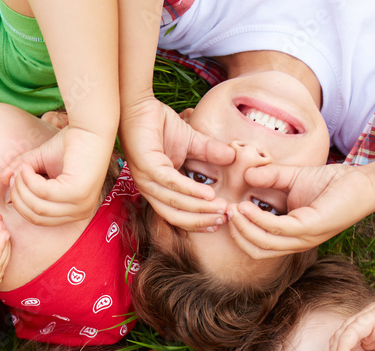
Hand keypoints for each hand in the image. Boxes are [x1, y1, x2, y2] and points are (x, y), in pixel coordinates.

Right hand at [2, 125, 113, 226]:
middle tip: (16, 173)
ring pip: (38, 207)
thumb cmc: (69, 144)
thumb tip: (3, 179)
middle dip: (19, 196)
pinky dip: (30, 179)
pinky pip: (44, 193)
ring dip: (23, 186)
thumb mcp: (39, 162)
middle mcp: (80, 212)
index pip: (39, 219)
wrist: (89, 128)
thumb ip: (22, 172)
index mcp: (73, 211)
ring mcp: (81, 205)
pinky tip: (28, 166)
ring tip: (22, 167)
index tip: (14, 180)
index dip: (21, 202)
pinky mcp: (79, 193)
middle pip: (36, 217)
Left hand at [120, 95, 234, 228]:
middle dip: (202, 220)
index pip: (178, 214)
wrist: (140, 105)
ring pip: (174, 203)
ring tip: (221, 208)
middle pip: (176, 216)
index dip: (199, 221)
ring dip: (200, 209)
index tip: (222, 221)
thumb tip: (233, 157)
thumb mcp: (191, 142)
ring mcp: (146, 179)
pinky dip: (190, 190)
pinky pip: (171, 183)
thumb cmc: (160, 125)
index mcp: (158, 188)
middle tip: (224, 218)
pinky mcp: (146, 166)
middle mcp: (149, 189)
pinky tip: (208, 194)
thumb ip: (210, 152)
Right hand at [230, 163, 374, 255]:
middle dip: (237, 234)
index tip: (227, 212)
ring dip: (244, 228)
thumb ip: (271, 177)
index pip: (258, 246)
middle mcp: (297, 242)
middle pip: (257, 250)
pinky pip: (277, 229)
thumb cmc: (333, 183)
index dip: (239, 233)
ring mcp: (305, 238)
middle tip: (225, 212)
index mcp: (292, 236)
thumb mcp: (293, 178)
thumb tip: (246, 175)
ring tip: (233, 209)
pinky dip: (258, 220)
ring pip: (264, 243)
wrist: (363, 181)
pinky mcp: (312, 228)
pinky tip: (248, 206)